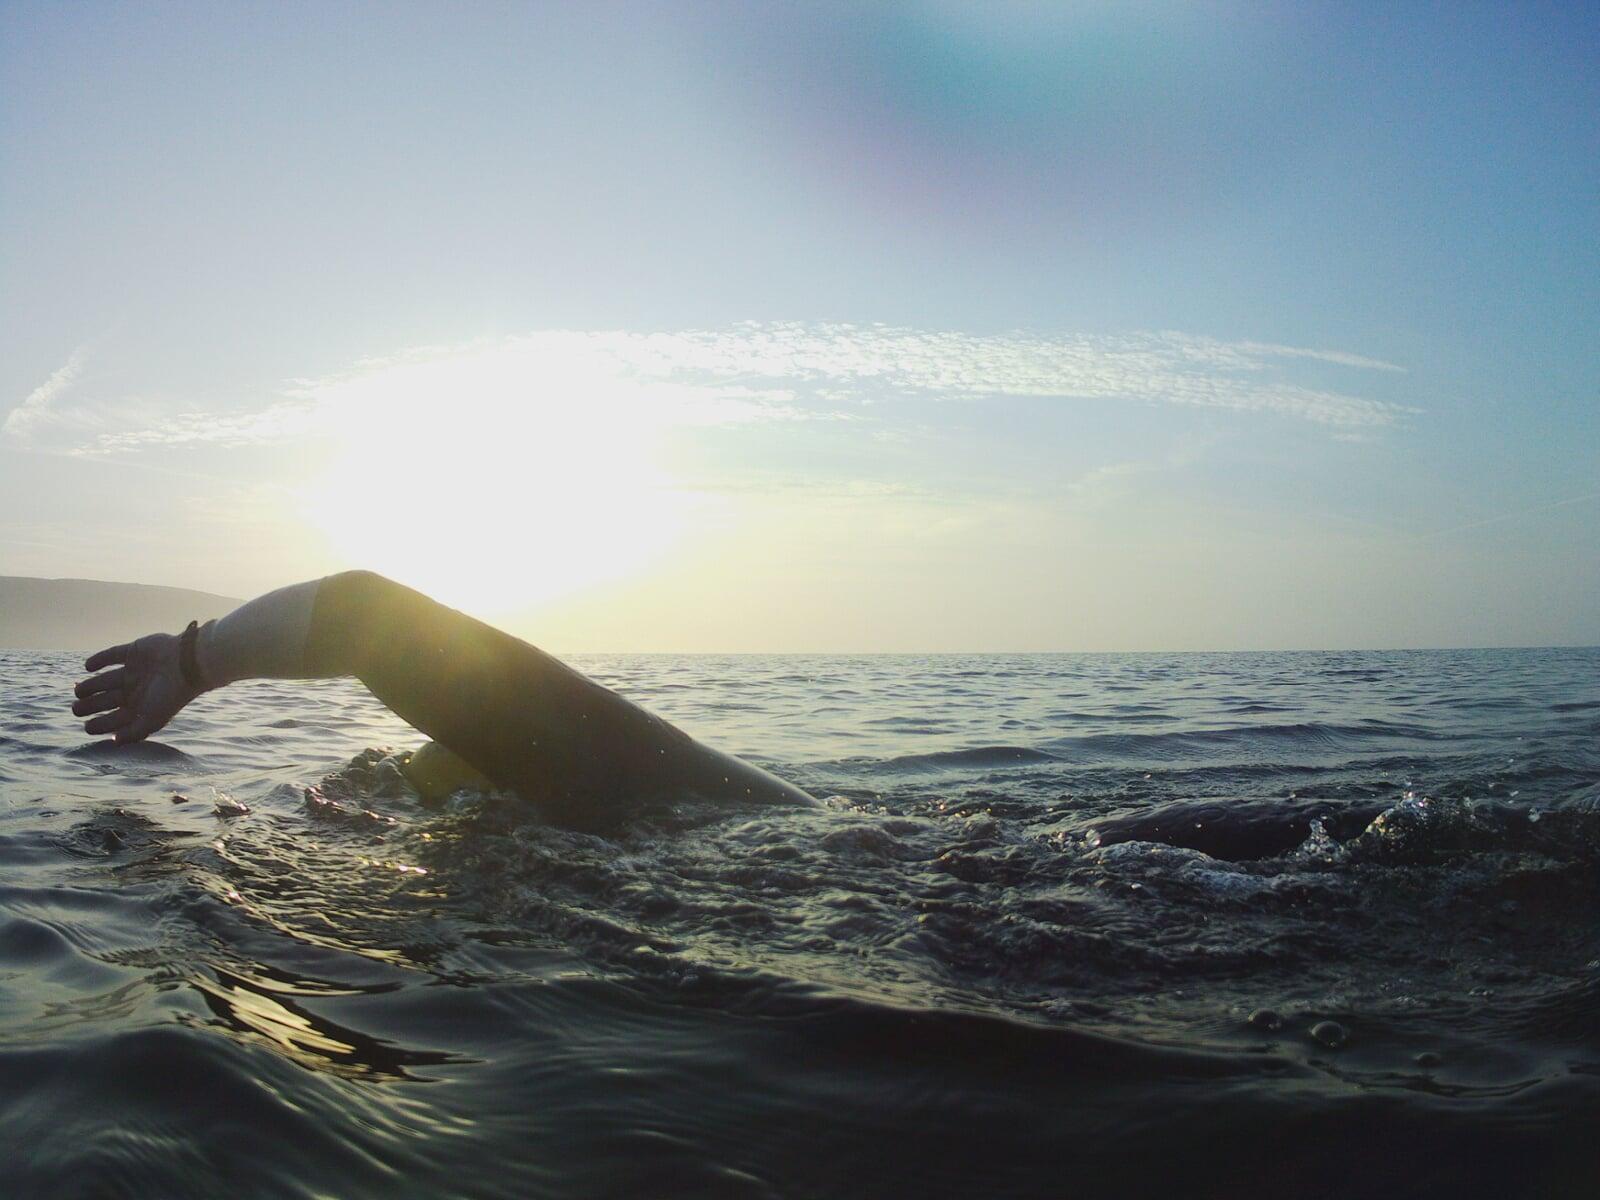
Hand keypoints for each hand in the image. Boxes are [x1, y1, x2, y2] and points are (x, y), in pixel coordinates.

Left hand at [72, 633, 203, 743]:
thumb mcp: (153, 720)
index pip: (113, 719)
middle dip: (89, 706)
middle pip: (105, 700)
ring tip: (78, 690)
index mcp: (139, 707)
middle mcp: (134, 690)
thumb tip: (114, 742)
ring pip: (103, 680)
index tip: (87, 726)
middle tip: (76, 709)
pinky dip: (97, 660)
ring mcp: (133, 671)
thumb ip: (134, 733)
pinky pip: (111, 656)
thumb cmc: (171, 695)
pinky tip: (88, 667)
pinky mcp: (133, 652)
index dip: (98, 724)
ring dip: (89, 685)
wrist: (188, 664)